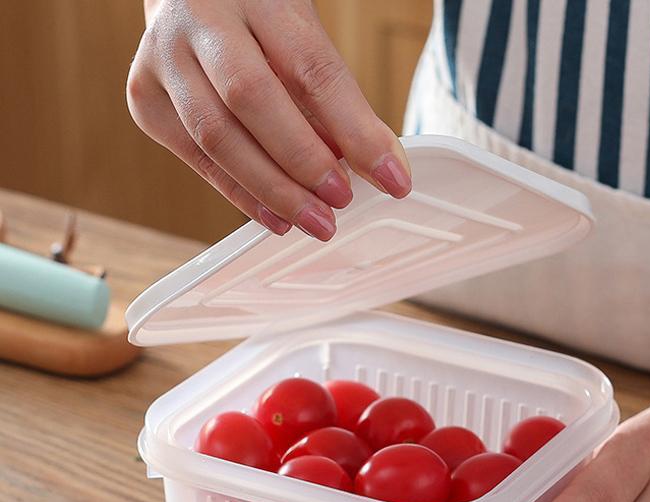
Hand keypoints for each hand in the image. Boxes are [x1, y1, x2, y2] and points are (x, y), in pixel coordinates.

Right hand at [127, 0, 411, 239]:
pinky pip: (198, 159)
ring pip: (216, 137)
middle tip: (340, 202)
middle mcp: (200, 19)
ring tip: (314, 220)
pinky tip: (276, 217)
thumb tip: (372, 167)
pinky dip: (242, 195)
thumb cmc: (255, 17)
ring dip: (272, 190)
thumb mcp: (302, 36)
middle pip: (251, 99)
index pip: (313, 69)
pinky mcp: (144, 98)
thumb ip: (332, 98)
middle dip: (303, 163)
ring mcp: (162, 58)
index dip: (356, 131)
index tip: (392, 178)